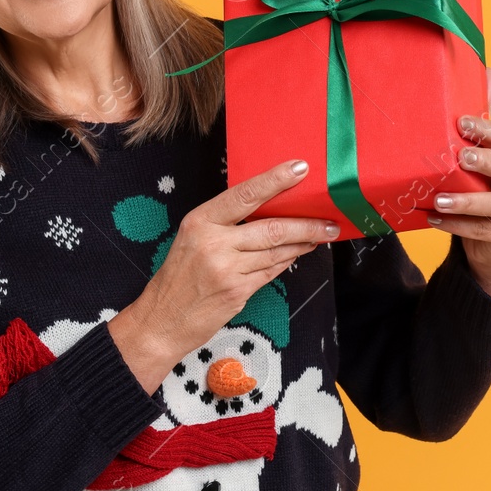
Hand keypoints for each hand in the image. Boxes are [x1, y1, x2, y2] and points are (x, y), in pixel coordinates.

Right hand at [109, 159, 339, 386]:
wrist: (161, 321)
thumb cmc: (178, 278)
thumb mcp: (192, 240)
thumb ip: (224, 225)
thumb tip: (268, 209)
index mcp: (200, 221)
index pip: (245, 194)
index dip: (276, 180)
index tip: (301, 169)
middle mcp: (213, 242)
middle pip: (271, 227)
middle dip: (306, 224)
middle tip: (330, 219)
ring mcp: (226, 269)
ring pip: (277, 251)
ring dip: (303, 243)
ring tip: (322, 235)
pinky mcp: (237, 291)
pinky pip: (271, 271)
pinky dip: (288, 261)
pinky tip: (299, 254)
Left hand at [427, 66, 490, 297]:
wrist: (488, 233)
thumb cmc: (479, 184)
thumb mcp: (478, 153)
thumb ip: (481, 120)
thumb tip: (490, 72)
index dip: (486, 130)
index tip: (461, 123)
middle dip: (486, 161)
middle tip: (460, 157)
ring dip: (467, 201)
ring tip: (439, 199)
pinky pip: (485, 231)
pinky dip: (459, 226)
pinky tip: (434, 219)